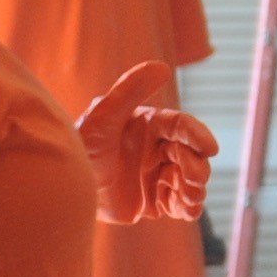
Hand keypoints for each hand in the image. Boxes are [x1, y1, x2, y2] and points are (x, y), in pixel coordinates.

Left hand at [77, 62, 218, 224]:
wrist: (64, 188)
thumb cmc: (81, 145)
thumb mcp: (103, 115)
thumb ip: (130, 89)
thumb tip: (163, 66)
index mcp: (150, 125)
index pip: (182, 126)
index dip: (199, 135)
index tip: (211, 149)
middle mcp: (157, 149)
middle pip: (192, 155)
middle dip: (198, 168)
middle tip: (191, 179)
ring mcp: (156, 175)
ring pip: (190, 181)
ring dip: (195, 189)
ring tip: (188, 197)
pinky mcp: (153, 201)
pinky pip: (179, 205)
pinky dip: (188, 208)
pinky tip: (185, 210)